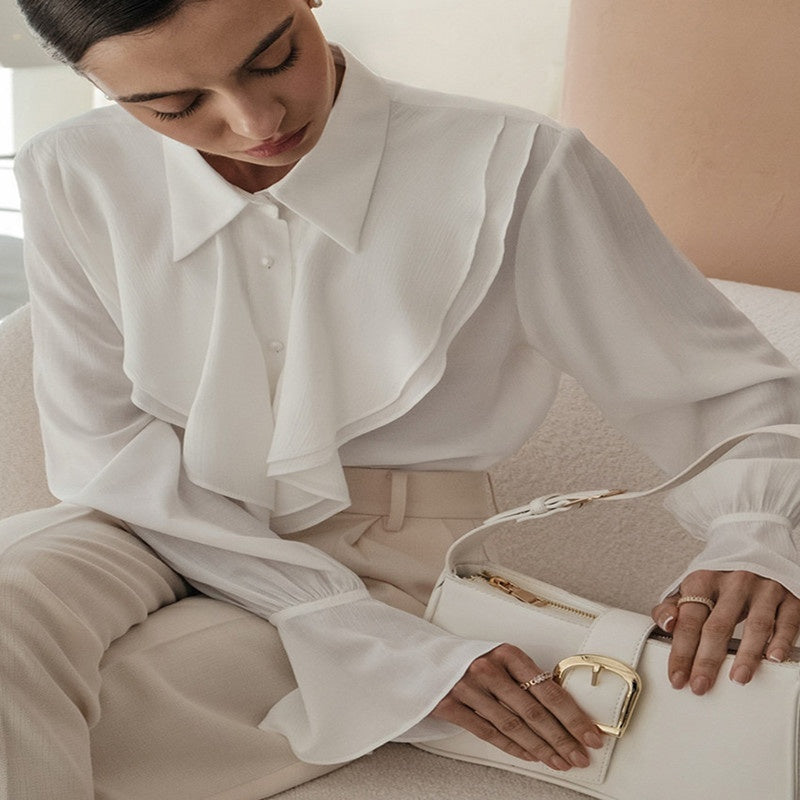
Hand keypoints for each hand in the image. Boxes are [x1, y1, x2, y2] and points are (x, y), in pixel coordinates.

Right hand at [429, 643, 604, 770]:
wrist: (426, 659)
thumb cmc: (472, 660)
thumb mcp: (501, 659)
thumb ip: (525, 678)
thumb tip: (565, 710)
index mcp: (507, 653)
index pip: (547, 690)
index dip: (572, 716)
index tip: (591, 735)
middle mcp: (487, 668)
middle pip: (533, 712)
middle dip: (561, 739)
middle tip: (579, 756)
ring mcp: (467, 687)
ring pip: (512, 726)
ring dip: (540, 748)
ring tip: (559, 761)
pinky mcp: (449, 705)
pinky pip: (488, 733)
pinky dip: (512, 747)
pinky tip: (529, 755)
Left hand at [651, 570, 799, 694]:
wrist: (757, 548)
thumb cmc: (721, 578)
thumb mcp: (692, 586)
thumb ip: (673, 606)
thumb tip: (666, 623)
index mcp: (704, 580)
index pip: (689, 620)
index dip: (681, 651)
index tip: (677, 676)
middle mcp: (733, 583)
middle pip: (717, 625)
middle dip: (707, 660)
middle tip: (700, 685)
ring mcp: (763, 589)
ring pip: (755, 624)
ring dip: (746, 654)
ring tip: (737, 678)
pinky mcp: (789, 596)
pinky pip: (787, 620)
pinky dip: (780, 640)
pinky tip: (773, 658)